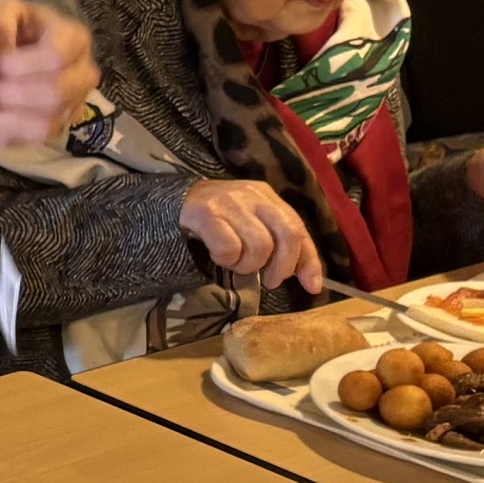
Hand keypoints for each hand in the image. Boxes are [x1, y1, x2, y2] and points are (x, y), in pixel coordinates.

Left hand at [0, 0, 101, 149]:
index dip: (19, 64)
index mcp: (76, 40)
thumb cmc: (10, 26)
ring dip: (6, 114)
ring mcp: (73, 106)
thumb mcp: (0, 8)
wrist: (11, 52)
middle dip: (11, 92)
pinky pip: (31, 140)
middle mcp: (84, 75)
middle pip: (55, 94)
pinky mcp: (55, 129)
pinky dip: (3, 131)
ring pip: (45, 123)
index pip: (56, 57)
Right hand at [179, 179, 325, 292]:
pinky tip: (216, 255)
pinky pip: (229, 248)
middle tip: (268, 281)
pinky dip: (226, 260)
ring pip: (259, 246)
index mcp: (268, 197)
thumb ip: (278, 246)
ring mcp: (229, 202)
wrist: (171, 203)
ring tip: (234, 264)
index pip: (298, 229)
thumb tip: (311, 284)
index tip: (310, 287)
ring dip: (248, 266)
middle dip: (281, 267)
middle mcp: (252, 195)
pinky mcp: (205, 213)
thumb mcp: (251, 226)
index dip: (309, 261)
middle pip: (287, 236)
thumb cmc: (217, 221)